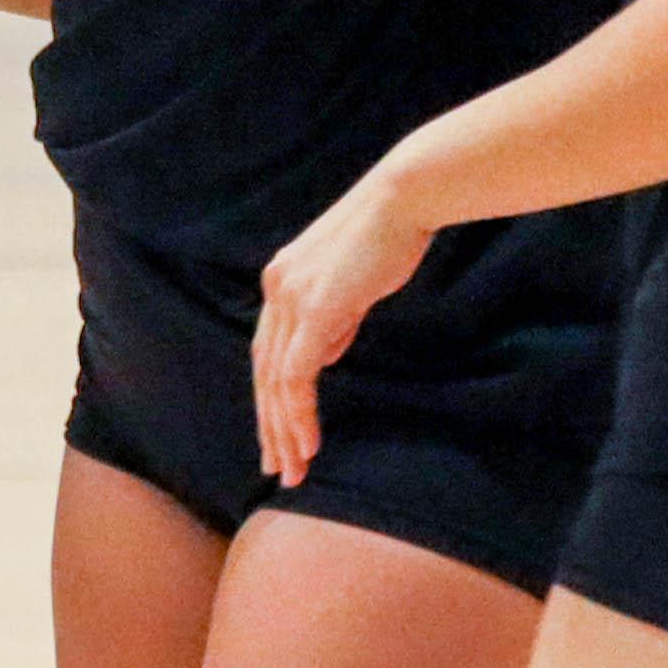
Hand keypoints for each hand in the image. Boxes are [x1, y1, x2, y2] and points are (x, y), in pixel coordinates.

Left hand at [252, 170, 442, 486]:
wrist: (404, 199)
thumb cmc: (389, 238)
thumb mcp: (353, 286)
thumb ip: (333, 321)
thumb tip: (324, 357)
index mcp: (281, 282)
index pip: (268, 352)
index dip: (272, 398)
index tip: (281, 436)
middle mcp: (276, 290)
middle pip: (263, 372)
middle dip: (270, 426)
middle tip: (277, 468)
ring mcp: (290, 298)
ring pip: (275, 381)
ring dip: (284, 431)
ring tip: (293, 469)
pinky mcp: (313, 309)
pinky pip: (297, 375)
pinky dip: (300, 414)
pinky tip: (309, 444)